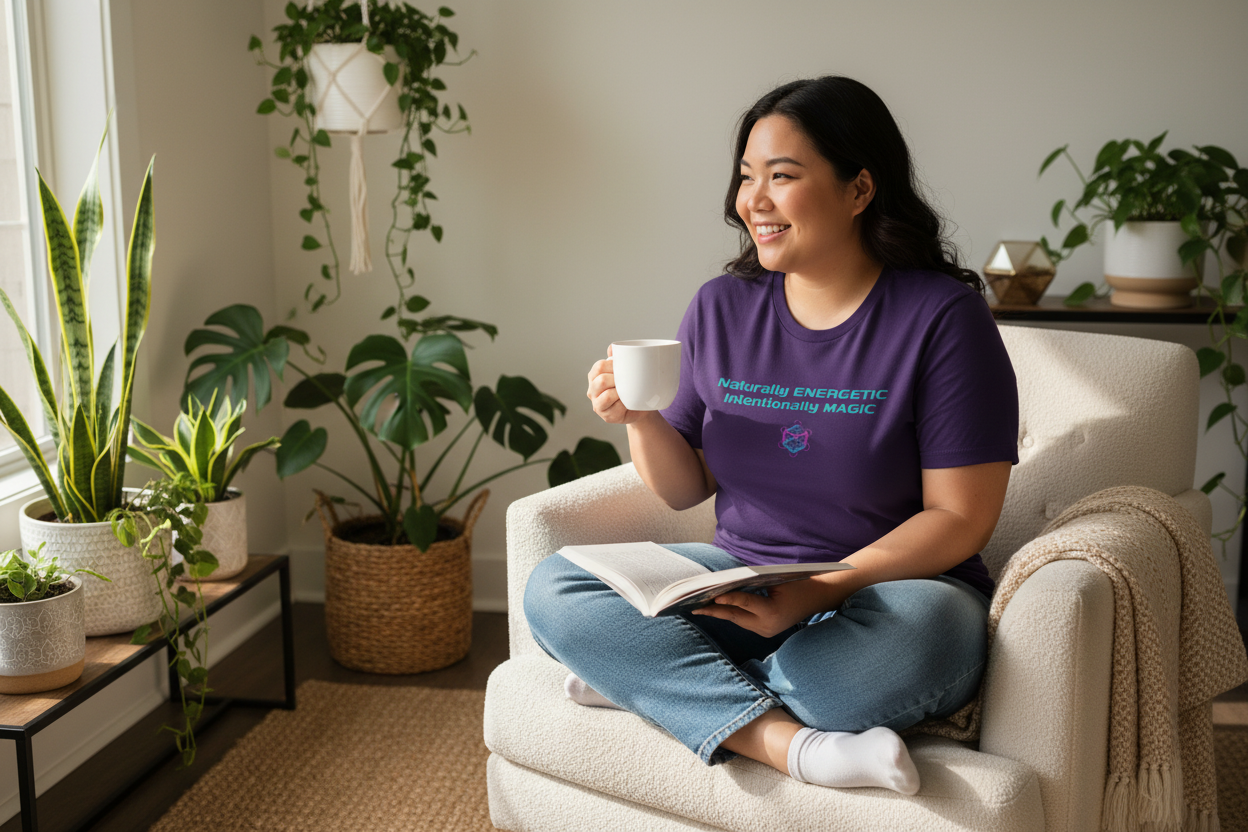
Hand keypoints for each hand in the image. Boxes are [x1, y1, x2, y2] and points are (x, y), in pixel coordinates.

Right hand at [587, 345, 651, 425]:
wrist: (641, 408)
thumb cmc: (632, 387)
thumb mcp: (626, 371)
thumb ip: (619, 359)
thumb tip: (612, 347)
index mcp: (594, 376)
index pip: (599, 366)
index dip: (613, 365)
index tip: (626, 367)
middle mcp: (592, 390)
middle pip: (601, 380)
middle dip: (617, 379)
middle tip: (629, 380)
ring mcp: (597, 404)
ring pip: (606, 395)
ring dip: (620, 392)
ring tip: (627, 391)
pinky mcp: (605, 416)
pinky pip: (614, 407)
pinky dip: (623, 403)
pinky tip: (627, 402)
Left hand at [691, 578, 847, 637]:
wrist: (818, 597)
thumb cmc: (798, 583)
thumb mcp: (777, 580)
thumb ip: (754, 583)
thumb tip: (728, 582)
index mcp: (772, 613)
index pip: (745, 604)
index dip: (729, 598)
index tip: (713, 595)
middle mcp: (767, 626)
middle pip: (735, 616)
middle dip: (714, 610)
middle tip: (693, 606)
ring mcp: (766, 631)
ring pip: (737, 620)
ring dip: (720, 612)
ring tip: (699, 606)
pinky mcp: (765, 631)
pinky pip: (744, 621)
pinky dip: (732, 613)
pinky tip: (717, 607)